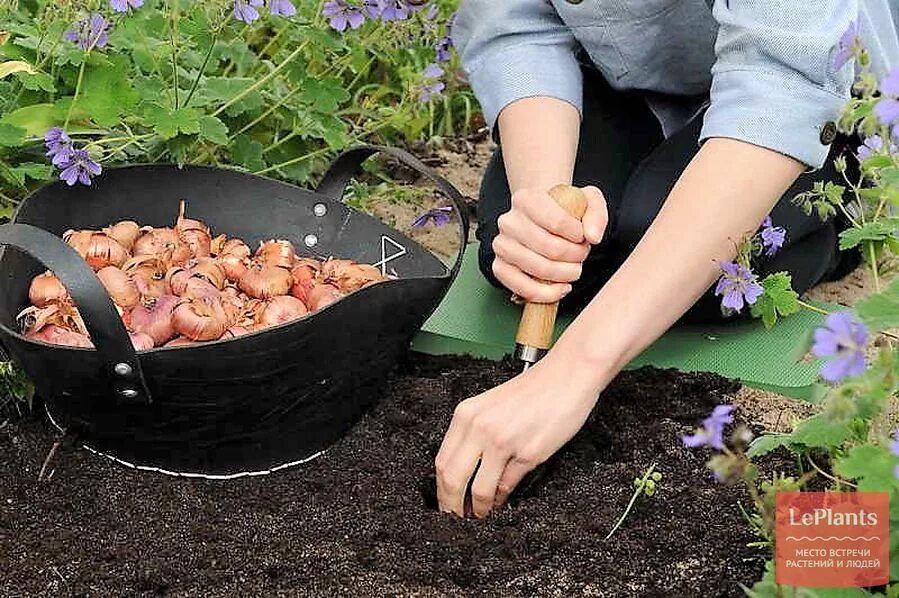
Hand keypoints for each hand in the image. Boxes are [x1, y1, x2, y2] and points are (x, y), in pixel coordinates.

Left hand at [434, 351, 601, 517]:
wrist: (567, 375)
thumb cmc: (534, 390)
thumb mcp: (491, 405)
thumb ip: (474, 434)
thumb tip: (463, 470)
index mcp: (466, 414)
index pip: (442, 461)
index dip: (441, 489)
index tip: (445, 502)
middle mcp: (479, 428)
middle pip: (452, 479)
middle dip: (452, 505)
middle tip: (457, 518)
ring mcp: (503, 441)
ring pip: (478, 489)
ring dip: (478, 509)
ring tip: (481, 515)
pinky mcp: (527, 454)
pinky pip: (506, 486)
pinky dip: (500, 500)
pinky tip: (500, 502)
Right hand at [491, 186, 606, 302]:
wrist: (541, 218)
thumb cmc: (563, 211)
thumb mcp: (586, 200)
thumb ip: (597, 214)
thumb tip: (593, 236)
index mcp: (526, 199)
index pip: (557, 222)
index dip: (578, 236)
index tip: (583, 237)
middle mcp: (509, 221)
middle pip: (551, 248)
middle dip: (575, 257)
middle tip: (581, 255)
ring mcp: (502, 245)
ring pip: (539, 269)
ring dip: (565, 275)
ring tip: (572, 268)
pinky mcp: (499, 267)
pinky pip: (522, 288)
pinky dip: (546, 294)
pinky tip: (561, 288)